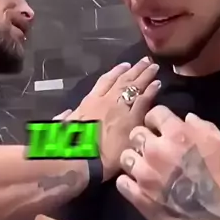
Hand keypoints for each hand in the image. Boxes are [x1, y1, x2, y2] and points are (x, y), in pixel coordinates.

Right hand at [68, 58, 160, 180]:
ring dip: (145, 76)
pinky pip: (144, 101)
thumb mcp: (61, 128)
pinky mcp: (132, 120)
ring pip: (135, 87)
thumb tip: (65, 115)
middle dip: (135, 70)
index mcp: (89, 101)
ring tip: (154, 67)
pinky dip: (151, 91)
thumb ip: (65, 119)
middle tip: (146, 61)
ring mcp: (120, 109)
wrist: (81, 159)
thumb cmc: (67, 146)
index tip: (125, 65)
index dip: (116, 72)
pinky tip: (158, 84)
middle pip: (123, 81)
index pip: (105, 81)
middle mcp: (106, 101)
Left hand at [116, 106, 219, 219]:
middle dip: (144, 138)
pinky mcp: (140, 197)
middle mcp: (155, 150)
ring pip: (126, 156)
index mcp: (176, 133)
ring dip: (135, 159)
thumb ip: (202, 126)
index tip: (161, 127)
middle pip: (135, 133)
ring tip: (145, 167)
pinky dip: (128, 182)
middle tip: (153, 148)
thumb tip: (186, 118)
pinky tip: (138, 184)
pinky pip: (122, 183)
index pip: (154, 113)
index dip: (158, 119)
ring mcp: (145, 174)